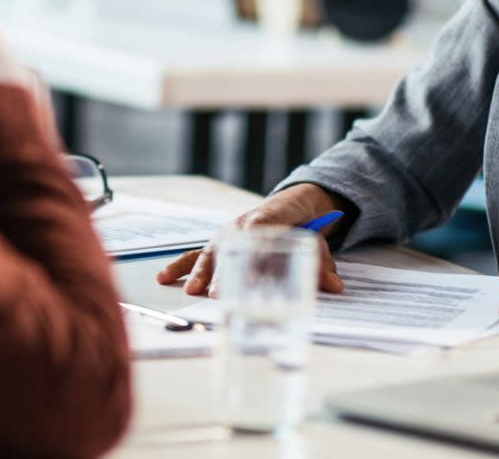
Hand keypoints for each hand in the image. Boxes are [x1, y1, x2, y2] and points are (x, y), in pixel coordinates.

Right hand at [155, 183, 345, 296]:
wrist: (293, 202)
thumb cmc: (303, 223)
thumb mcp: (317, 241)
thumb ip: (322, 263)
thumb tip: (334, 286)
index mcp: (268, 217)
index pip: (259, 232)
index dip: (253, 254)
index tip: (250, 277)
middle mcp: (243, 224)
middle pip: (230, 248)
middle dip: (223, 273)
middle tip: (218, 295)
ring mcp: (228, 233)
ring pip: (211, 252)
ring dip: (200, 273)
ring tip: (192, 292)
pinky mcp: (219, 243)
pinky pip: (198, 254)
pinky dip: (181, 266)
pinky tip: (164, 277)